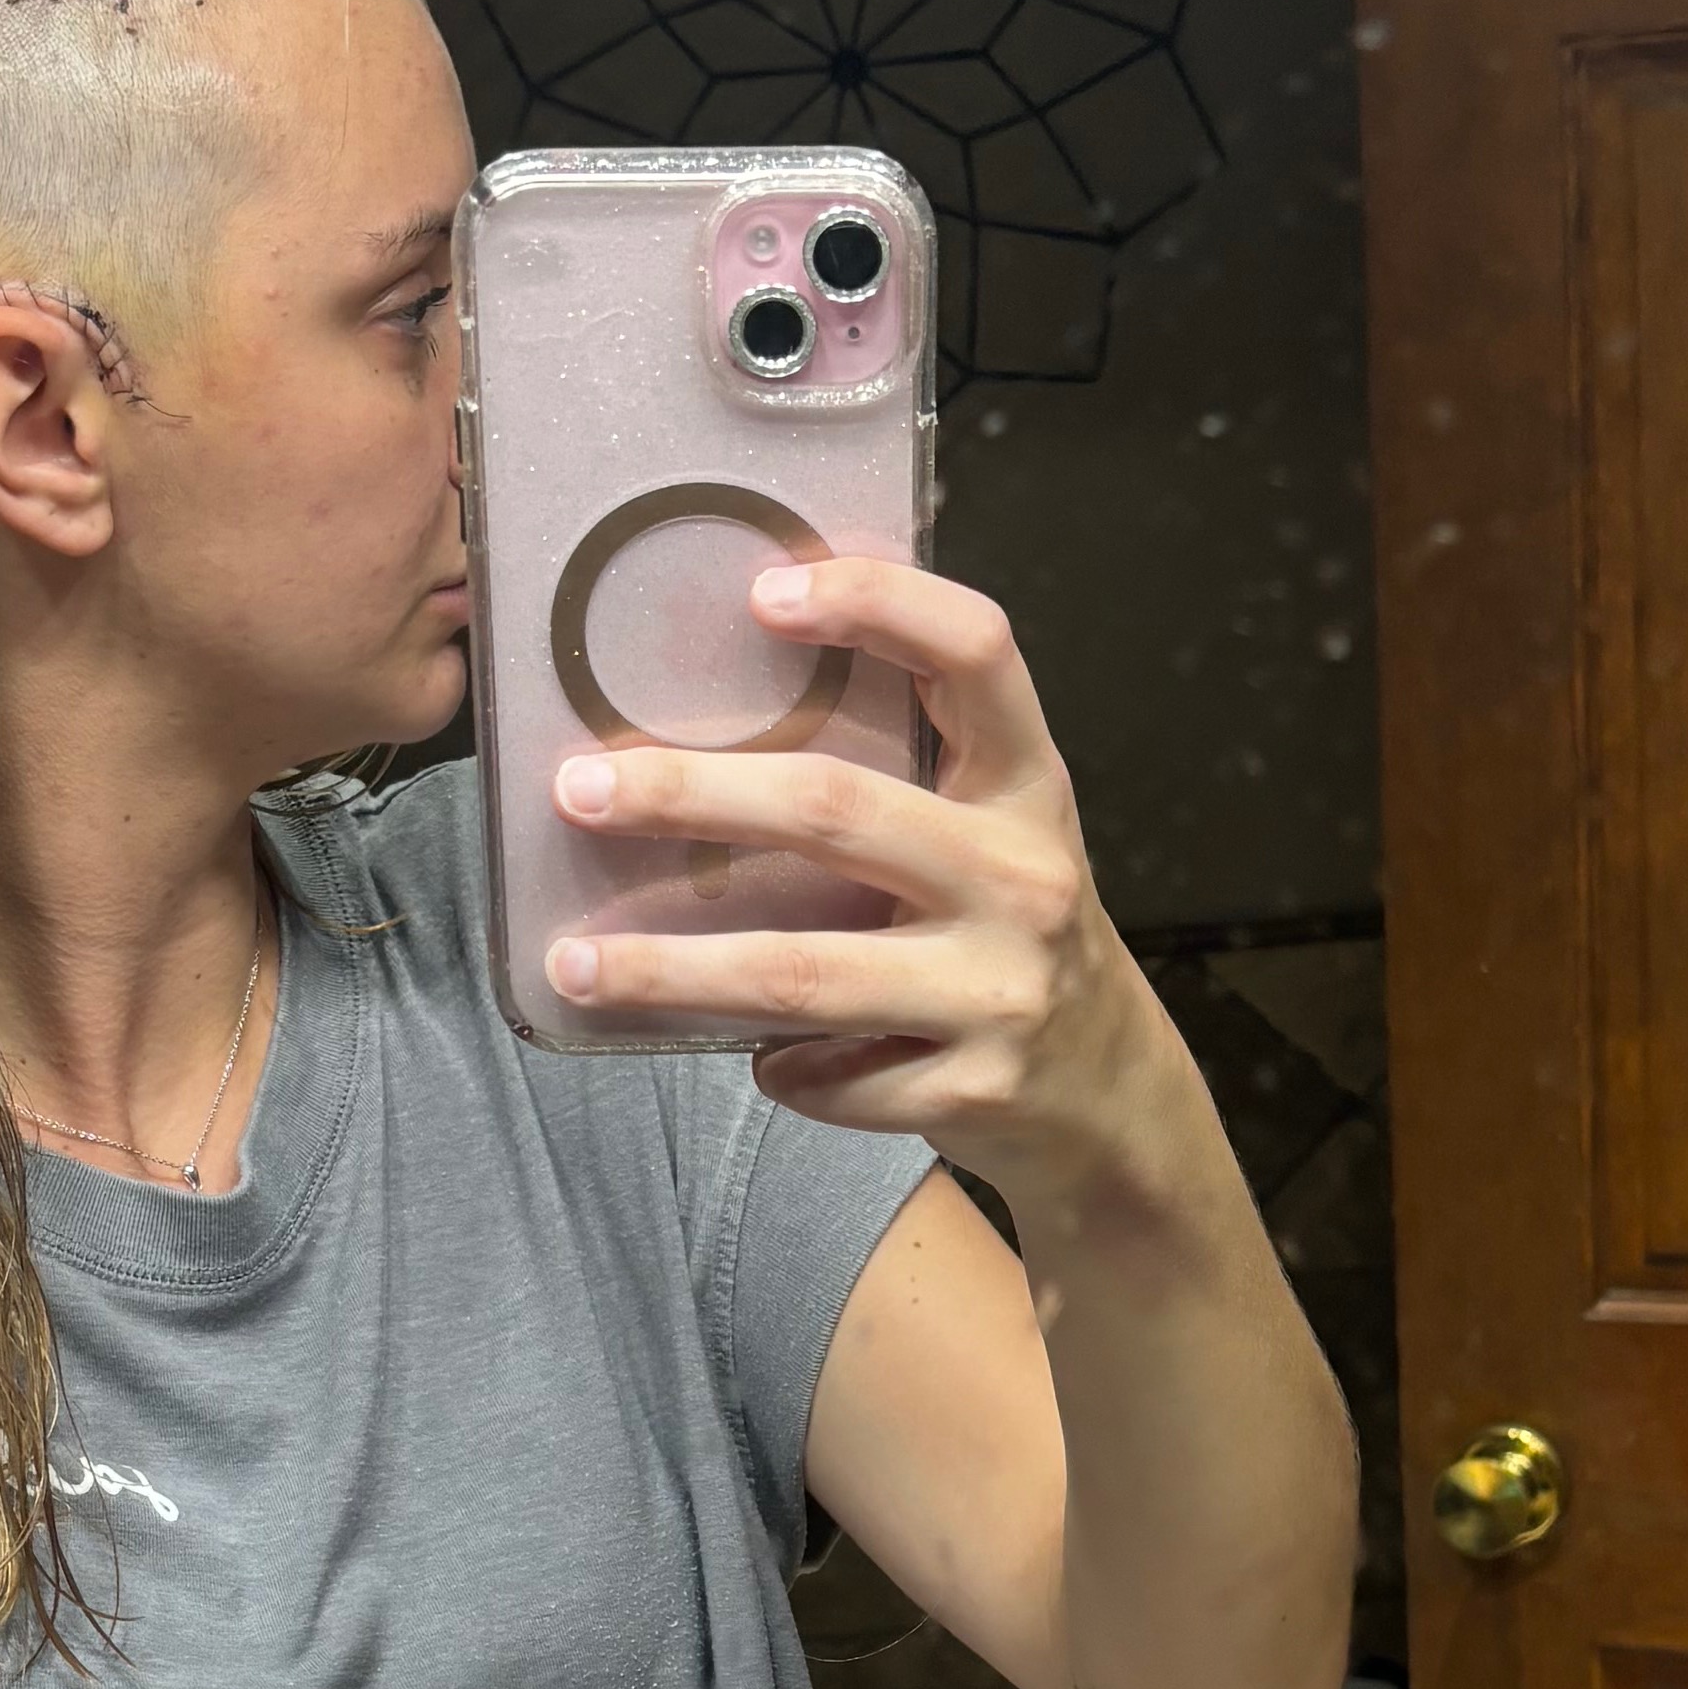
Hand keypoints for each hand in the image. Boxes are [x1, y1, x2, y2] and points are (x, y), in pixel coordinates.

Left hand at [544, 558, 1168, 1188]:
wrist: (1114, 1097)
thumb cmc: (1013, 938)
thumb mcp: (995, 836)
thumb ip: (904, 780)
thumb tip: (713, 722)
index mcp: (1027, 787)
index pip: (975, 653)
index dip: (878, 601)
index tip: (763, 591)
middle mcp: (1023, 876)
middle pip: (835, 811)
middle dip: (690, 796)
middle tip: (577, 789)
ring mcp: (999, 989)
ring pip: (801, 972)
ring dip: (670, 967)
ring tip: (573, 962)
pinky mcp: (971, 1088)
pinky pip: (826, 1075)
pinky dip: (774, 1067)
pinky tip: (755, 1058)